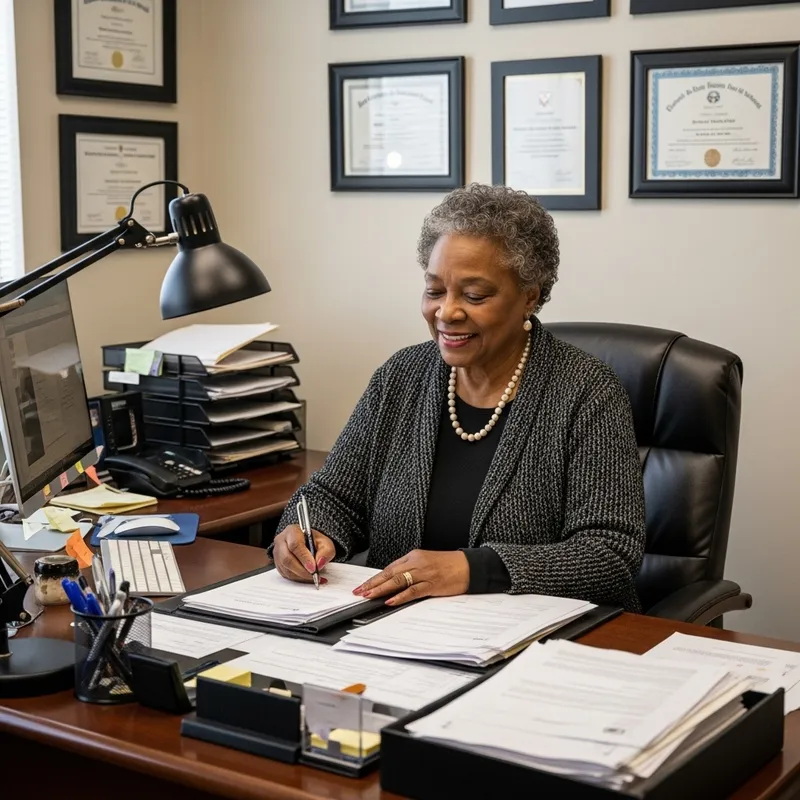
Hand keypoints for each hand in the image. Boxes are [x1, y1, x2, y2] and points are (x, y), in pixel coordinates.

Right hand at [271, 525, 335, 582]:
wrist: (307, 543)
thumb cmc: (314, 541)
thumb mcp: (325, 542)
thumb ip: (326, 552)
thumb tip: (319, 564)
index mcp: (292, 531)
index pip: (295, 545)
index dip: (304, 558)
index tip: (313, 568)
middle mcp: (281, 541)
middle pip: (287, 558)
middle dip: (302, 570)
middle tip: (314, 575)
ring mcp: (277, 553)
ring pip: (286, 569)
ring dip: (301, 576)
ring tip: (313, 577)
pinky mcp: (278, 564)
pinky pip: (286, 574)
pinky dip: (298, 579)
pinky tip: (307, 578)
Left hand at [353, 549, 468, 606]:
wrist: (469, 566)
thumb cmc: (449, 565)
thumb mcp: (427, 562)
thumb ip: (411, 570)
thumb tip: (394, 582)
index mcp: (414, 556)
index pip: (389, 568)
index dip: (375, 578)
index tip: (363, 585)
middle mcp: (417, 563)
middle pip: (390, 574)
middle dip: (372, 584)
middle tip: (359, 591)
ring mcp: (424, 573)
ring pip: (398, 581)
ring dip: (381, 589)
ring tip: (369, 596)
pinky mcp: (432, 584)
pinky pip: (412, 591)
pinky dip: (400, 596)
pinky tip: (390, 600)